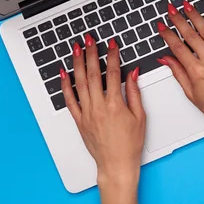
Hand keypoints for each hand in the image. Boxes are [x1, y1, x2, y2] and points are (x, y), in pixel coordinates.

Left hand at [60, 34, 144, 185]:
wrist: (116, 164)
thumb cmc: (130, 144)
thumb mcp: (140, 116)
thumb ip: (134, 92)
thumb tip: (132, 73)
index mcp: (115, 105)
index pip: (113, 73)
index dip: (112, 55)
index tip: (112, 44)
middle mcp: (98, 107)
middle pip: (93, 73)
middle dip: (91, 53)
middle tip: (89, 39)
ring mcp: (86, 113)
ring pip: (80, 83)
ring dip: (78, 63)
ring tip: (76, 48)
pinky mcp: (79, 120)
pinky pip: (69, 100)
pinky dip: (65, 85)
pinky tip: (63, 73)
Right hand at [156, 1, 203, 139]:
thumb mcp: (191, 94)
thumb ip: (178, 73)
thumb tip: (166, 60)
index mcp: (197, 72)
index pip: (178, 48)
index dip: (167, 35)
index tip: (161, 26)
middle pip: (191, 36)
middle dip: (178, 20)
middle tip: (171, 9)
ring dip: (195, 16)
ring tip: (187, 5)